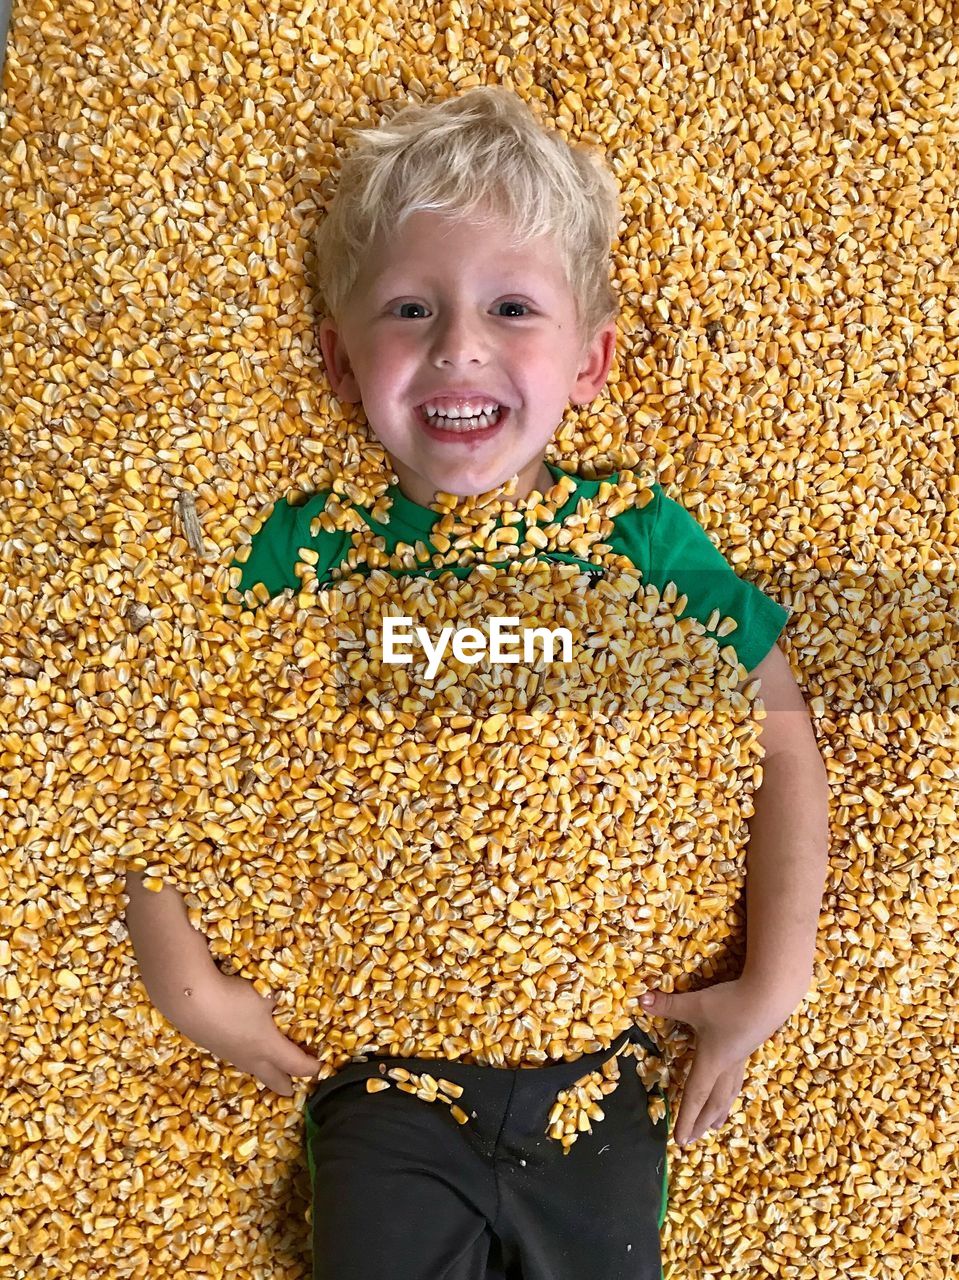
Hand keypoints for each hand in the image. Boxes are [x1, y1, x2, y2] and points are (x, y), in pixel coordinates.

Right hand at [175, 971, 322, 1096]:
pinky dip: (247, 1058)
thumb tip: (281, 1002)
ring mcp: (230, 1055)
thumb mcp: (266, 995)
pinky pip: (237, 1059)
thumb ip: (278, 1001)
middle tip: (294, 1089)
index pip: (296, 1065)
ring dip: (266, 1071)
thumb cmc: (236, 998)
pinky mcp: (214, 1047)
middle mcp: (251, 1058)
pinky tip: (245, 1047)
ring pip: (253, 1070)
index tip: (320, 1068)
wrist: (191, 1001)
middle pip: (273, 1080)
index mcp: (269, 1048)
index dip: (311, 1068)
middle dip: (286, 1084)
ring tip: (272, 1068)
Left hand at [640, 977, 800, 1147]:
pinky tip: (732, 1087)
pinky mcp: (748, 1047)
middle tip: (693, 1140)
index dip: (685, 1118)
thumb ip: (668, 1004)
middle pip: (713, 1102)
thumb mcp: (694, 1004)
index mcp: (711, 1063)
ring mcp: (739, 1058)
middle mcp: (726, 1066)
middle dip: (701, 1122)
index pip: (695, 1096)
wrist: (770, 997)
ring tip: (716, 1126)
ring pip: (728, 1093)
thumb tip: (641, 1000)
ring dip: (719, 1111)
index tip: (679, 1141)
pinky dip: (731, 1093)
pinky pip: (737, 1079)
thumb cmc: (730, 1005)